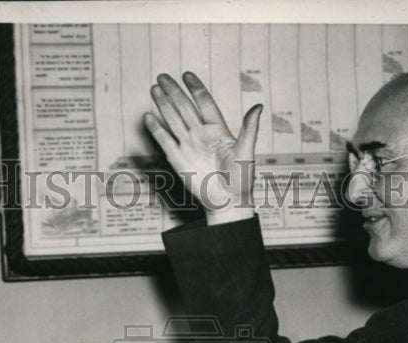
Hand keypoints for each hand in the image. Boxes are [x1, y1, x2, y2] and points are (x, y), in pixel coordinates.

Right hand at [145, 72, 262, 223]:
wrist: (228, 202)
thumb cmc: (241, 179)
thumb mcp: (247, 152)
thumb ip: (250, 128)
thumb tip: (258, 106)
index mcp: (218, 130)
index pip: (205, 104)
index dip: (196, 89)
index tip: (187, 75)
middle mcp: (201, 135)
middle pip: (185, 108)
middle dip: (174, 92)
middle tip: (162, 77)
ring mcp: (189, 146)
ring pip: (173, 120)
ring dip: (163, 105)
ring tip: (154, 89)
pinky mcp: (178, 160)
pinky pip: (165, 141)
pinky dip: (156, 129)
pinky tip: (149, 117)